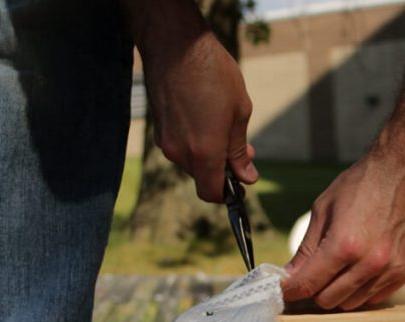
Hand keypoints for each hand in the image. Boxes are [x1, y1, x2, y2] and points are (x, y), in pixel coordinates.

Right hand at [143, 32, 257, 201]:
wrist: (175, 44)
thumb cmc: (213, 73)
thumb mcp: (239, 111)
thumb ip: (240, 150)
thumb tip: (246, 176)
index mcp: (204, 152)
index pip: (211, 193)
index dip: (227, 193)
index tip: (240, 182)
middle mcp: (180, 152)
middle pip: (201, 177)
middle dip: (222, 168)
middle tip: (243, 148)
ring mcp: (165, 141)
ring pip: (190, 161)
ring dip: (208, 152)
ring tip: (223, 123)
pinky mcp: (157, 128)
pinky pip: (179, 145)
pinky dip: (194, 140)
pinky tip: (203, 115)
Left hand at [282, 152, 404, 309]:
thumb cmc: (362, 184)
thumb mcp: (324, 209)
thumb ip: (306, 249)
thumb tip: (290, 276)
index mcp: (345, 244)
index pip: (308, 284)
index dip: (290, 291)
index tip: (283, 291)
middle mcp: (370, 262)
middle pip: (328, 299)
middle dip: (315, 289)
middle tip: (313, 273)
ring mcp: (391, 269)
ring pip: (351, 302)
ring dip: (339, 291)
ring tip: (340, 267)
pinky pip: (375, 298)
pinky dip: (362, 290)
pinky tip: (359, 269)